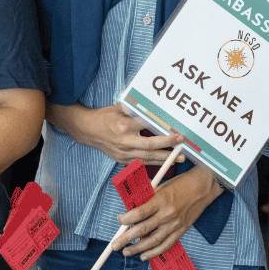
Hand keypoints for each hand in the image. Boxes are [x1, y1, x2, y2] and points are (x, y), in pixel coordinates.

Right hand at [58, 103, 182, 164]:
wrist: (87, 130)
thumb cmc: (104, 116)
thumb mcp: (118, 107)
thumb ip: (135, 109)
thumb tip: (153, 106)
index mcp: (123, 125)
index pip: (146, 125)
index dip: (161, 126)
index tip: (175, 125)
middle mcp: (124, 141)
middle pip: (150, 145)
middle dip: (167, 145)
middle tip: (182, 143)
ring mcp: (123, 153)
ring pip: (148, 157)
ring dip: (165, 158)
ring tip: (180, 158)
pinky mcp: (122, 160)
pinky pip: (141, 162)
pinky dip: (154, 163)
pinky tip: (165, 163)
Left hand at [114, 168, 221, 259]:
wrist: (203, 187)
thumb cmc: (181, 184)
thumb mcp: (161, 186)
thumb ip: (148, 199)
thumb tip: (132, 210)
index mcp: (161, 200)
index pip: (139, 213)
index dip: (126, 219)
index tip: (119, 220)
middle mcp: (167, 214)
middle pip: (143, 230)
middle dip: (126, 239)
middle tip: (115, 245)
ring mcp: (175, 225)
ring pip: (153, 241)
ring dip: (138, 249)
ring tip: (126, 252)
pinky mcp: (181, 231)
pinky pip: (166, 245)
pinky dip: (154, 252)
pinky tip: (144, 256)